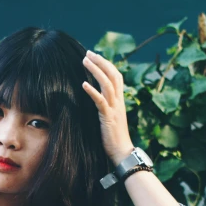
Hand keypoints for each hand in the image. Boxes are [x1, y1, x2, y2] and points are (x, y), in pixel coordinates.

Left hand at [81, 50, 134, 164]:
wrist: (122, 152)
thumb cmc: (114, 138)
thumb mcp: (110, 117)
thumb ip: (106, 106)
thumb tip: (96, 98)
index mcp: (120, 100)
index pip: (116, 76)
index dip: (106, 64)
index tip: (95, 56)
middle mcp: (119, 101)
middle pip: (113, 75)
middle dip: (101, 61)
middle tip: (88, 53)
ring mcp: (115, 108)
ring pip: (107, 84)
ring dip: (95, 71)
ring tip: (84, 61)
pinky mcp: (109, 118)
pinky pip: (101, 101)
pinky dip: (92, 91)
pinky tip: (83, 84)